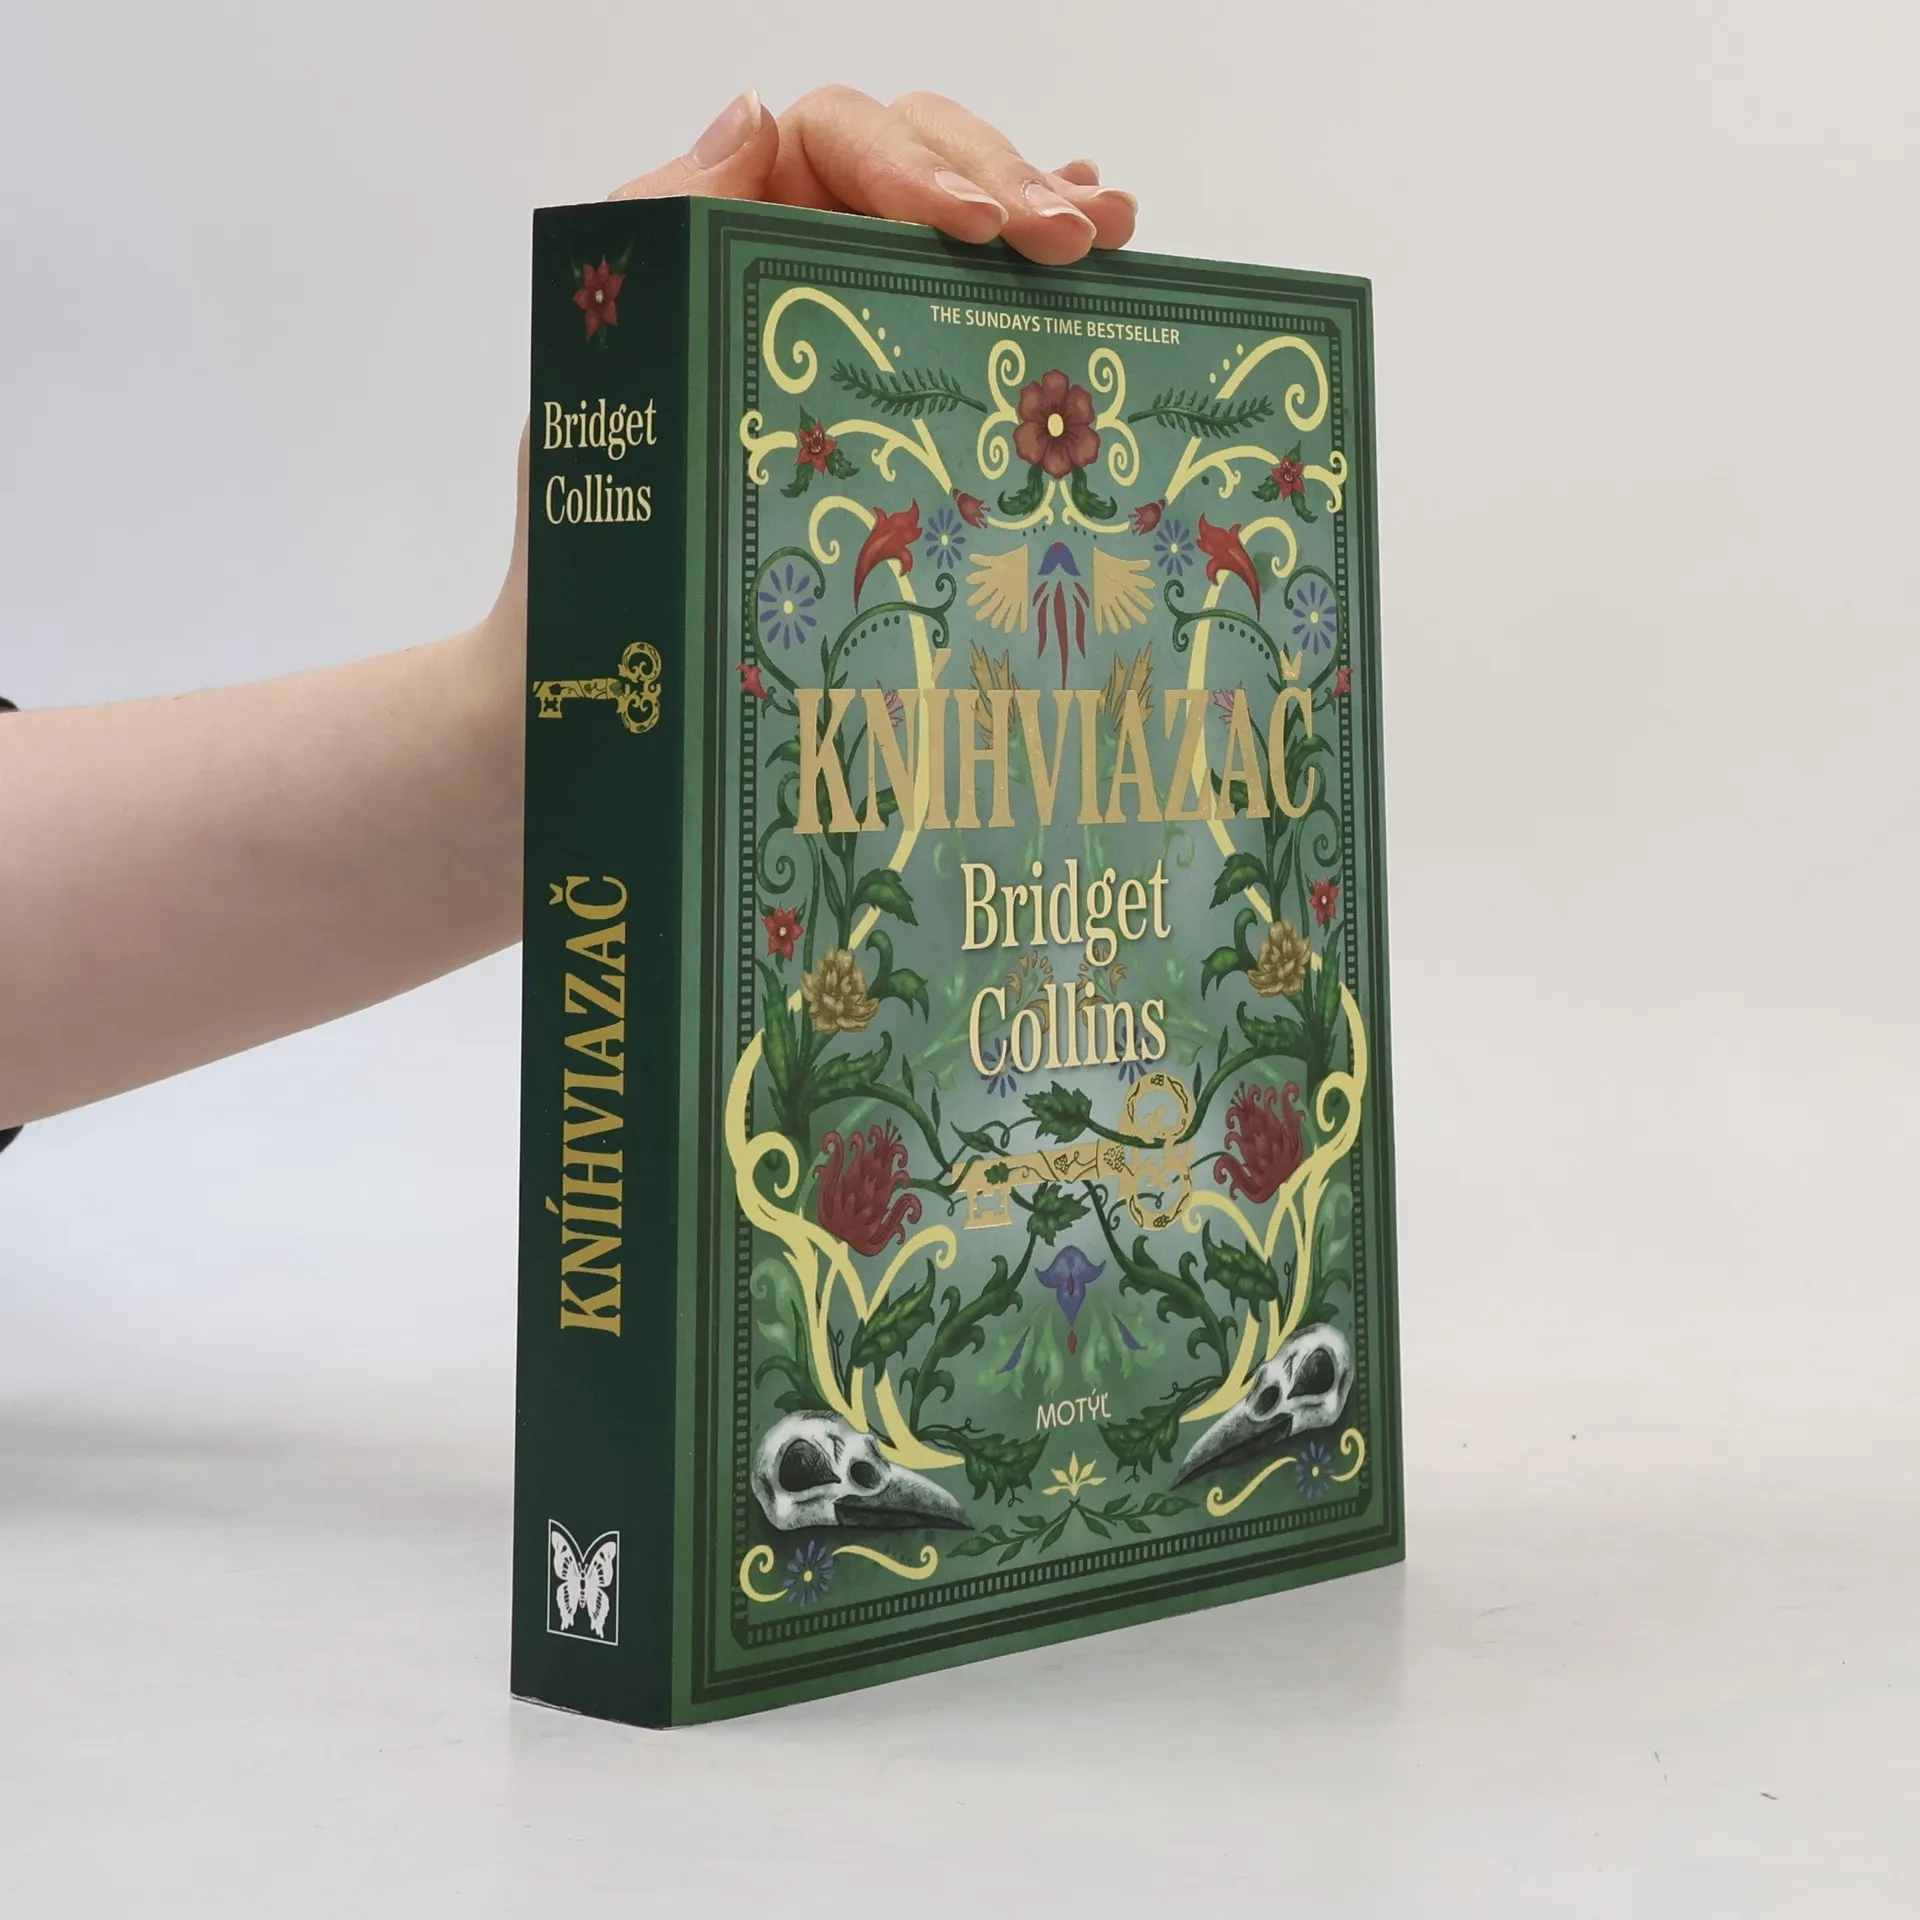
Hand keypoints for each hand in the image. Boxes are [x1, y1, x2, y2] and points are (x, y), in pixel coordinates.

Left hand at [478, 89, 1135, 692]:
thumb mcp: (613, 373)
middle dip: (1006, 191)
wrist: (611, 664)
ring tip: (1116, 234)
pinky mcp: (892, 398)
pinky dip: (1035, 281)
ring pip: (965, 230)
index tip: (977, 229)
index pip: (836, 140)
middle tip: (1077, 241)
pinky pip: (972, 310)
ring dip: (1047, 216)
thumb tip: (752, 114)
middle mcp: (790, 257)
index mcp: (722, 231)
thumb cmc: (592, 532)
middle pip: (920, 168)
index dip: (916, 164)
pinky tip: (1108, 267)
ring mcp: (849, 324)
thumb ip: (662, 231)